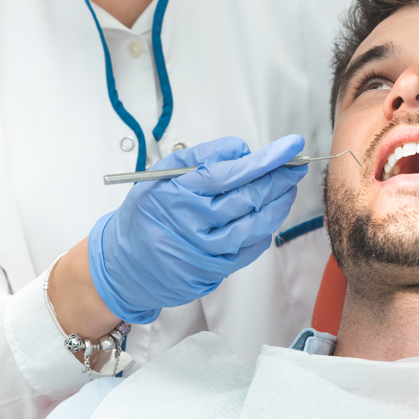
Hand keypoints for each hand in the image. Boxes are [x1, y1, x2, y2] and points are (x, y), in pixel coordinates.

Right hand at [88, 135, 306, 322]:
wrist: (123, 263)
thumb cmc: (145, 213)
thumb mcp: (162, 174)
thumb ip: (202, 156)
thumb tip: (242, 149)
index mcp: (178, 192)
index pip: (233, 172)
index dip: (267, 159)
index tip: (290, 146)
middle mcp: (193, 223)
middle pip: (249, 198)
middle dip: (279, 178)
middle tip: (295, 165)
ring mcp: (204, 251)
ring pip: (255, 225)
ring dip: (279, 203)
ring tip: (288, 187)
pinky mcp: (213, 272)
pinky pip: (249, 249)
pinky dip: (265, 230)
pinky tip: (270, 214)